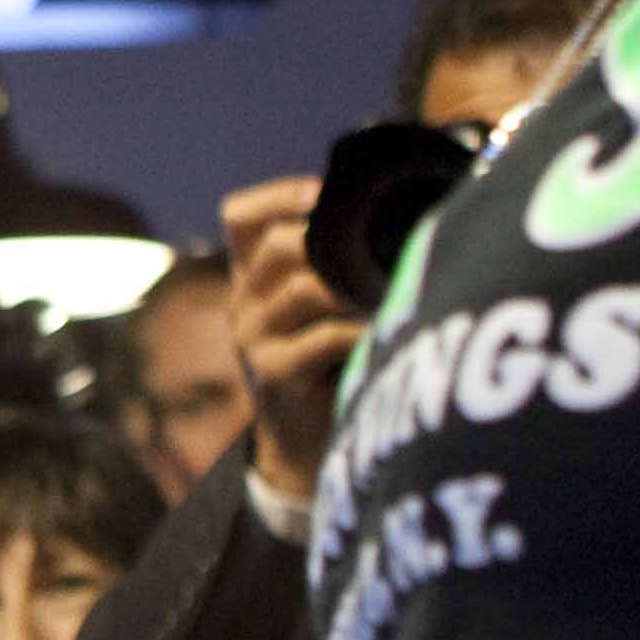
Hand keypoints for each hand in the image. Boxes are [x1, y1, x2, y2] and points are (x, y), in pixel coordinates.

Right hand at [220, 178, 360, 507]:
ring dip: (357, 285)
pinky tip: (384, 334)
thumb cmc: (330, 365)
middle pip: (279, 244)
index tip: (327, 193)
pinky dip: (362, 330)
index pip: (241, 216)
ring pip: (305, 287)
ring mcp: (254, 340)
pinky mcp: (274, 375)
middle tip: (381, 248)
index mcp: (250, 277)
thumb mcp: (320, 307)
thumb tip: (399, 213)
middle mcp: (242, 303)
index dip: (281, 194)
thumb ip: (334, 263)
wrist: (306, 447)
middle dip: (332, 240)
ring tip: (393, 289)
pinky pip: (325, 337)